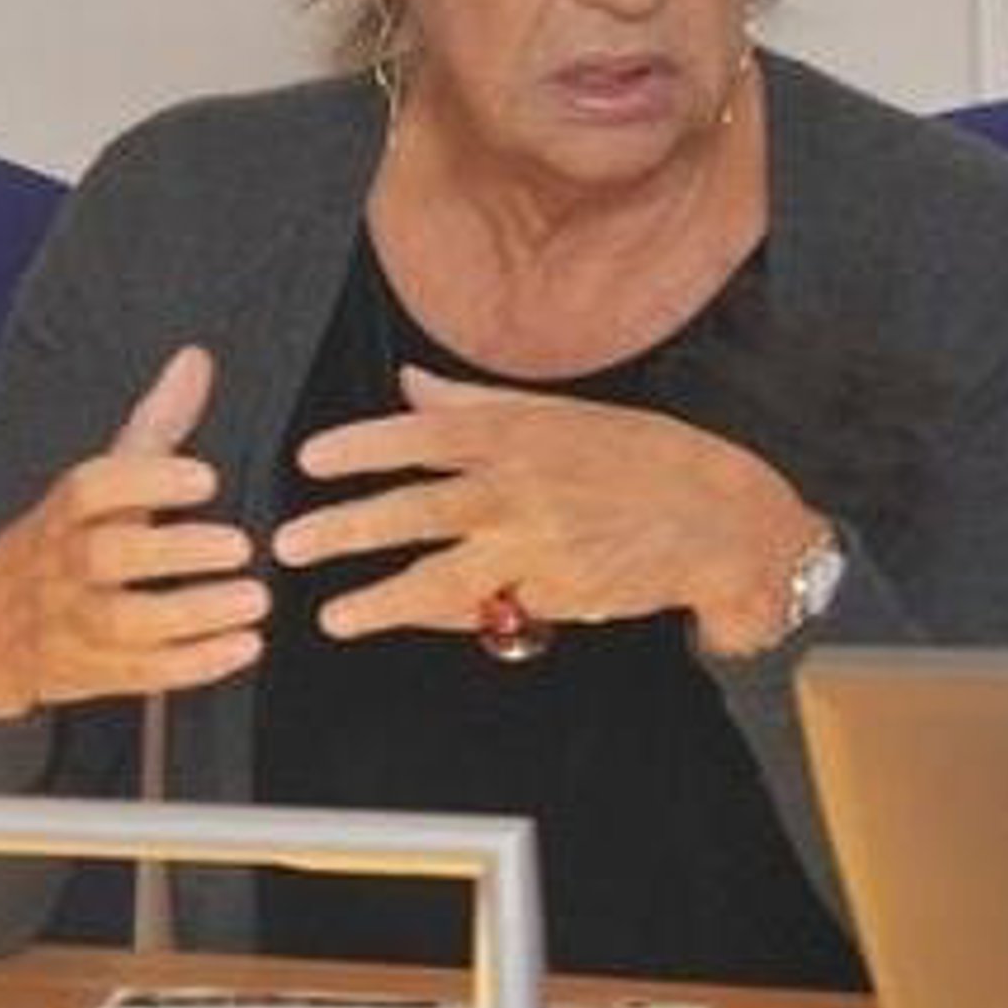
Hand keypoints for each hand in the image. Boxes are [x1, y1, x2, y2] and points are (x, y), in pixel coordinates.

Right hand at [0, 345, 267, 718]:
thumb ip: (156, 424)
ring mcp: (71, 622)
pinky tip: (244, 647)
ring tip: (255, 600)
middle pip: (105, 556)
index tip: (207, 478)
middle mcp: (63, 565)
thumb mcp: (100, 480)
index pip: (92, 488)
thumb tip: (197, 359)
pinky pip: (139, 674)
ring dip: (194, 615)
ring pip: (124, 622)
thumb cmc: (63, 541)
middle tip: (242, 546)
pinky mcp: (89, 671)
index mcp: (66, 511)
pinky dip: (193, 665)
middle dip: (175, 553)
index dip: (147, 481)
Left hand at [271, 364, 824, 658]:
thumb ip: (475, 405)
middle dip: (346, 529)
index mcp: (517, 432)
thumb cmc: (642, 455)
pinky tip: (403, 623)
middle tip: (288, 544)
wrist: (718, 517)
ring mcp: (535, 547)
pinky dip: (445, 619)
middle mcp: (519, 488)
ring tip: (333, 617)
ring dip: (381, 601)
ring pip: (441, 578)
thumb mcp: (560, 413)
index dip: (361, 447)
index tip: (309, 459)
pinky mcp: (554, 596)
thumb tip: (407, 384)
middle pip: (415, 511)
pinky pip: (487, 611)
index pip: (422, 435)